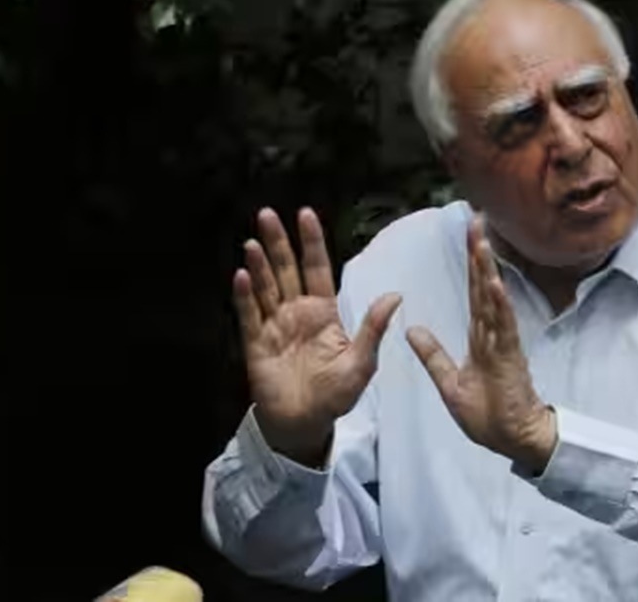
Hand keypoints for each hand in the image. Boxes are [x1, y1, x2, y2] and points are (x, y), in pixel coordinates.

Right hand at [233, 207, 401, 462]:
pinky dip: (245, 296)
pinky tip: (241, 276)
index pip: (317, 269)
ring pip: (266, 287)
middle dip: (278, 243)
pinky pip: (249, 316)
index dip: (311, 242)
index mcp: (324, 312)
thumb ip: (373, 328)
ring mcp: (275, 326)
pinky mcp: (256, 344)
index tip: (305, 214)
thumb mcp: (361, 362)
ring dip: (259, 264)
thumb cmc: (337, 395)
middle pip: (286, 270)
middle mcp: (297, 312)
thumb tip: (396, 295)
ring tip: (253, 241)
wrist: (306, 424)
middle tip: (268, 214)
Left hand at [406, 214, 557, 471]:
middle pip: (484, 286)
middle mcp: (493, 334)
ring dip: (487, 271)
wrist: (510, 440)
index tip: (471, 235)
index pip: (474, 292)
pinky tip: (495, 285)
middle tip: (476, 220)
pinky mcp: (510, 359)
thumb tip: (411, 328)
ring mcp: (503, 344)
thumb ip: (432, 354)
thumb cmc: (487, 414)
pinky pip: (504, 328)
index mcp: (481, 337)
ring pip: (493, 300)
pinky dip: (500, 306)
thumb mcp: (449, 382)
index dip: (472, 264)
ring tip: (482, 243)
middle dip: (479, 254)